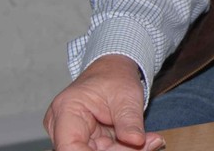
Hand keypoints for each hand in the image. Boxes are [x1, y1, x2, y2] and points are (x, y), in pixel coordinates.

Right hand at [43, 54, 163, 150]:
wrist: (114, 72)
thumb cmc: (116, 77)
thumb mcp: (127, 96)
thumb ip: (129, 121)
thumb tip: (136, 141)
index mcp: (66, 109)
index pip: (69, 147)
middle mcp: (62, 126)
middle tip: (147, 143)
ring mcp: (73, 135)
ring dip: (123, 150)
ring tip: (150, 140)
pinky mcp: (86, 142)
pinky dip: (123, 149)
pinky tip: (141, 141)